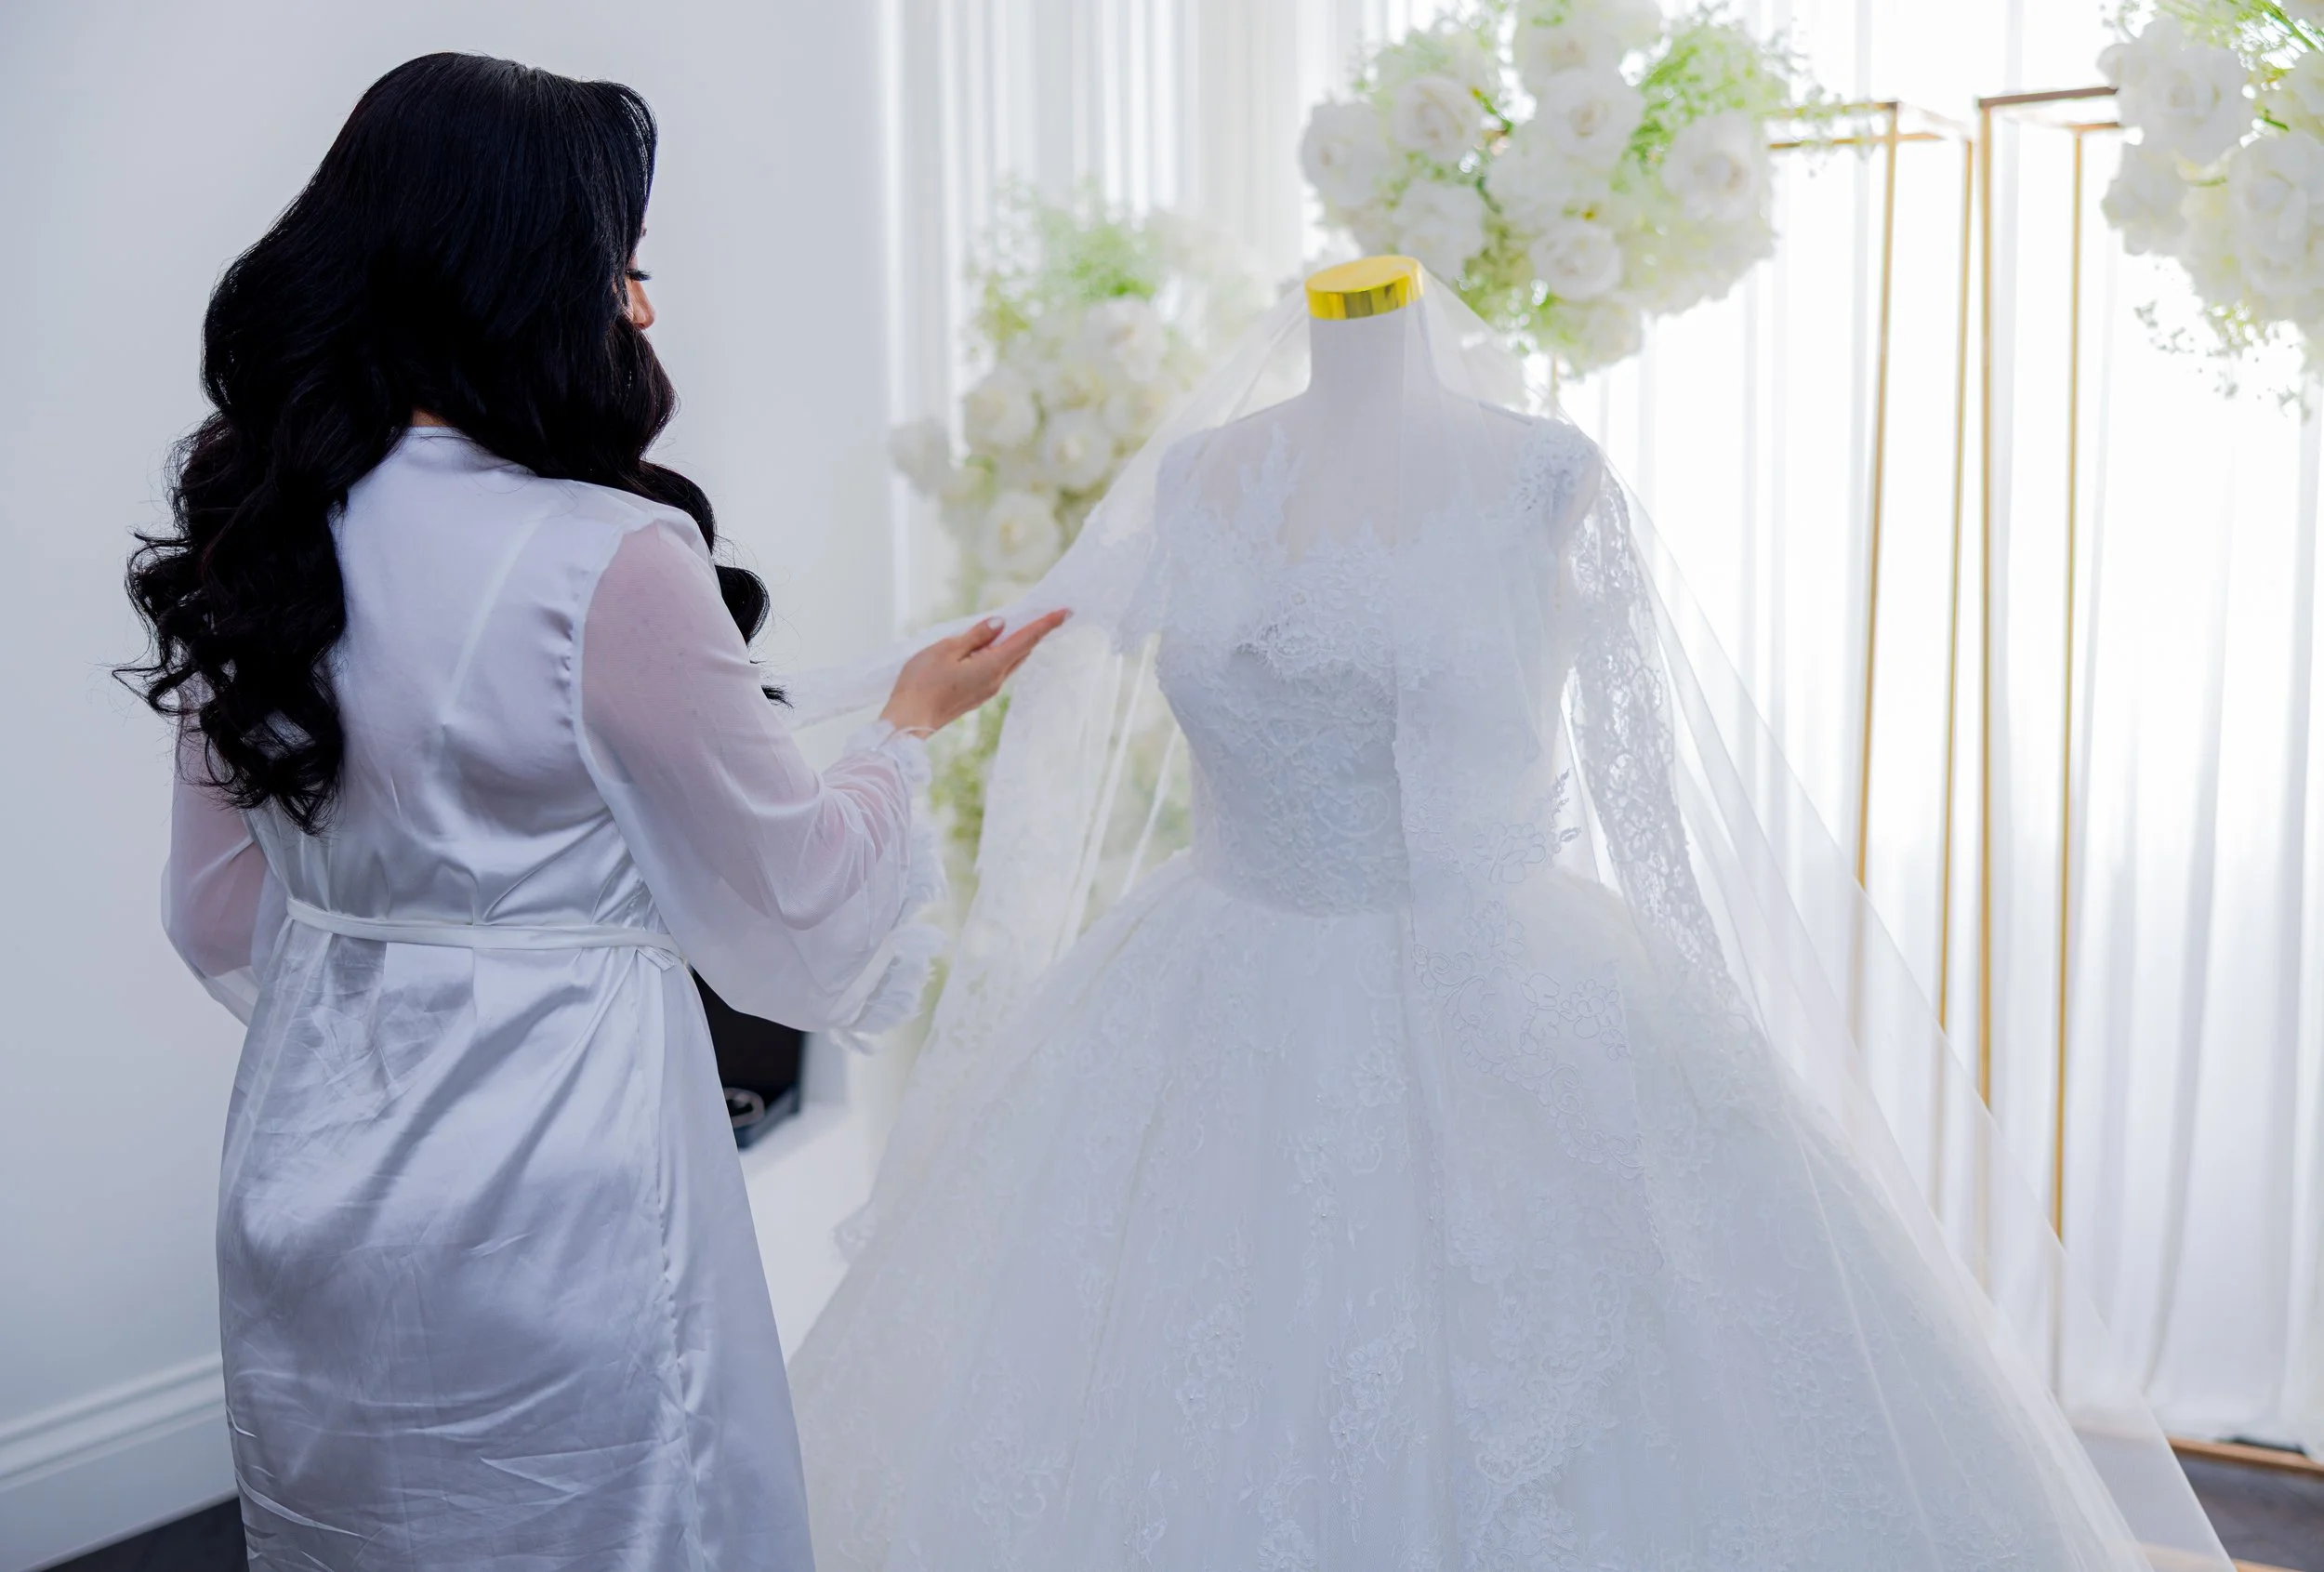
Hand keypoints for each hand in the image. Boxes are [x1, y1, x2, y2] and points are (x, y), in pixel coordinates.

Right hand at [879, 610, 1070, 736]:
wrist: (908, 720)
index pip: (1026, 640)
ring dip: (1018, 643)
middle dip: (1035, 632)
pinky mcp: (976, 695)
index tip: (1065, 611)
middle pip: (1022, 651)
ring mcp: (987, 690)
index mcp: (991, 667)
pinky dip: (1002, 654)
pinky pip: (997, 669)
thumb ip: (976, 636)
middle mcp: (995, 681)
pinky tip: (995, 645)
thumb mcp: (947, 649)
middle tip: (1048, 613)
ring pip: (1010, 661)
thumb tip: (1000, 624)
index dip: (1046, 624)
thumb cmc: (922, 682)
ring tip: (1022, 624)